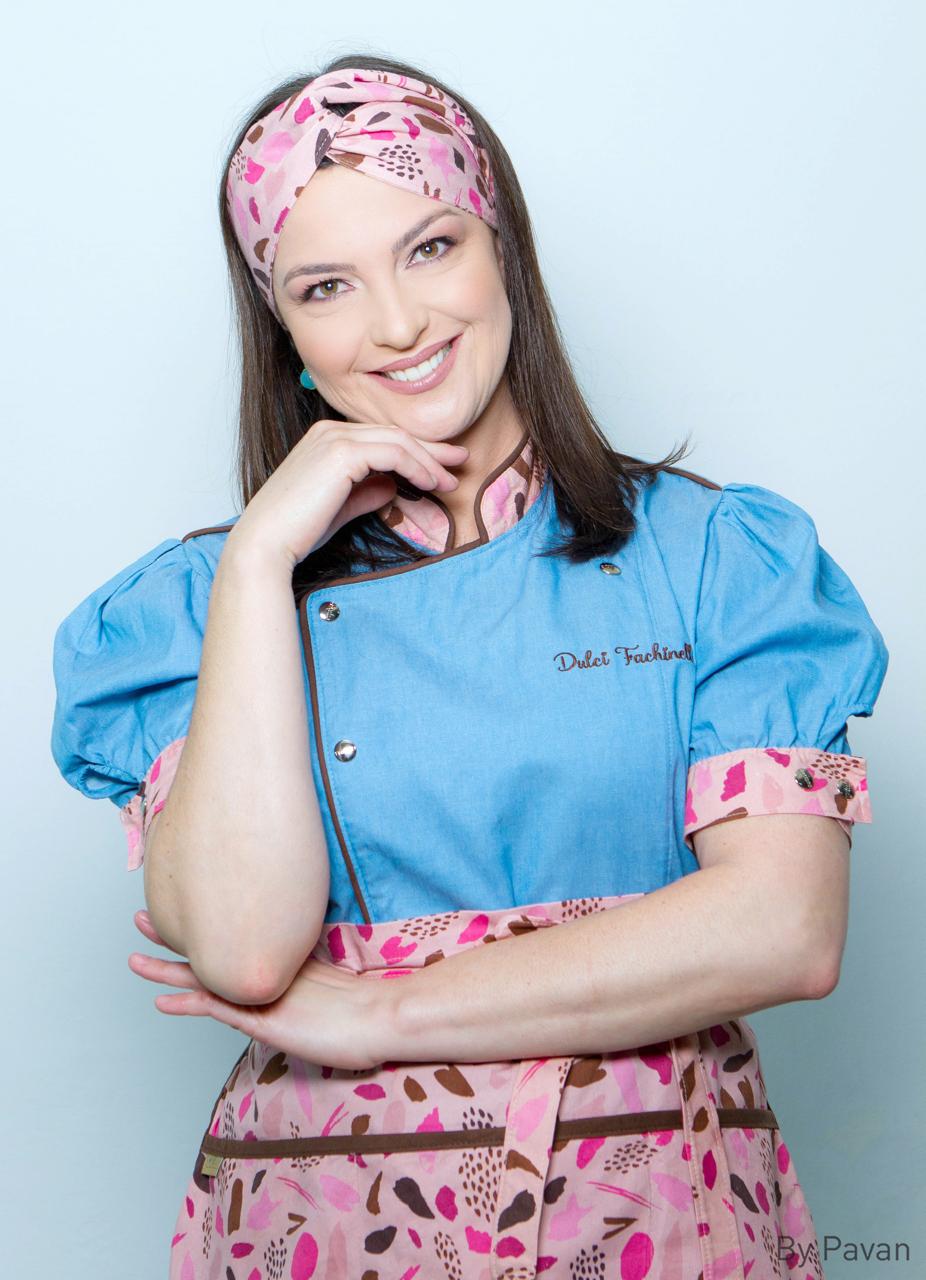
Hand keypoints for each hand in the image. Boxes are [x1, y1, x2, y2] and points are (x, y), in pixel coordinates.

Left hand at [127, 909, 396, 1070]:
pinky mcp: (265, 1017)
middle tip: (142, 917)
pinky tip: (163, 1002)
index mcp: (285, 968)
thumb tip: (309, 980)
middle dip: (175, 938)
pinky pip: (217, 1008)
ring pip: (206, 978)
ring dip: (167, 969)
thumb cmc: (369, 1014)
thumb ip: (316, 982)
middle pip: (214, 952)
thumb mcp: (335, 993)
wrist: (386, 1017)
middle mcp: (270, 974)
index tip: (186, 916)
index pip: (237, 947)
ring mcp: (266, 994)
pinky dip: (188, 1003)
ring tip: (135, 958)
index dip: (206, 933)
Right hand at [230, 418, 470, 568]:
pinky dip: (417, 466)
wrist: (267, 543)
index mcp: (326, 439)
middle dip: (432, 448)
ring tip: (451, 480)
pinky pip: (393, 453)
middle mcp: (330, 431)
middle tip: (461, 461)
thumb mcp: (341, 507)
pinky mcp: (342, 453)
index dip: (417, 450)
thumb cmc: (298, 531)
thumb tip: (393, 486)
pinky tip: (431, 483)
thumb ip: (367, 492)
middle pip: (394, 434)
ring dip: (430, 460)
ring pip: (398, 441)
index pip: (382, 438)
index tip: (443, 465)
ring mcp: (335, 438)